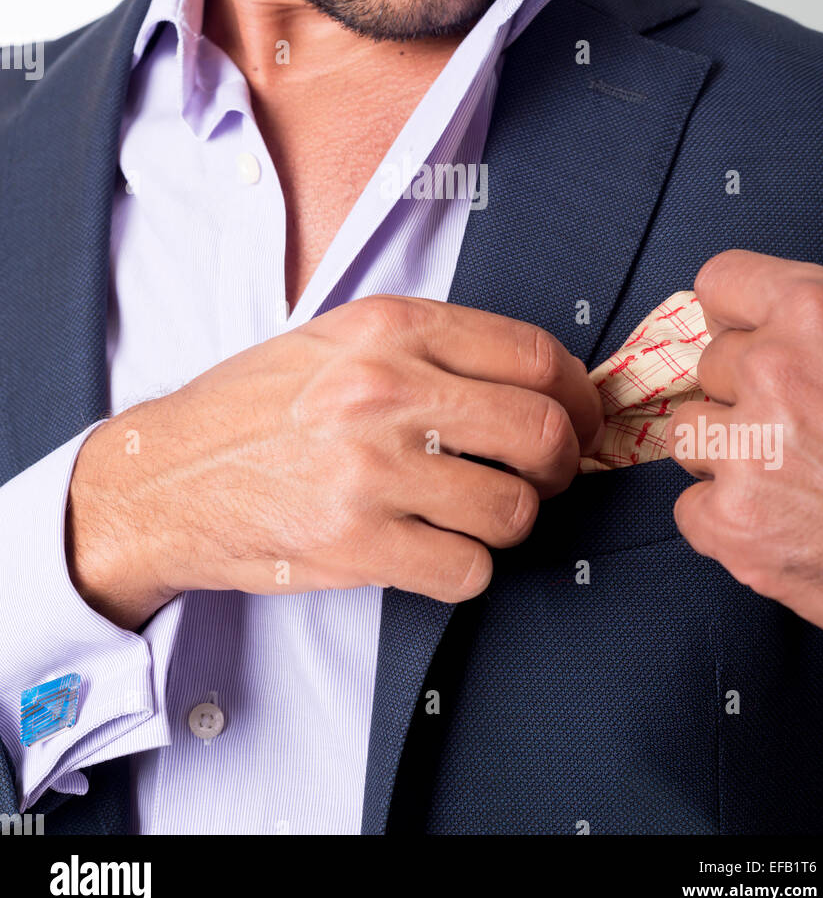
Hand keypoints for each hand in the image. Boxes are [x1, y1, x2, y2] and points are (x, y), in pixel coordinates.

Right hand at [67, 295, 602, 628]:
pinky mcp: (356, 542)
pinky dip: (465, 568)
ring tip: (476, 513)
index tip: (579, 417)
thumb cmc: (256, 407)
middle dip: (563, 464)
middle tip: (546, 476)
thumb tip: (538, 380)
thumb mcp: (339, 338)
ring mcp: (371, 468)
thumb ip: (432, 347)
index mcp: (390, 327)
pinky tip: (434, 548)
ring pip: (514, 510)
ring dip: (511, 522)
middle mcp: (386, 390)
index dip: (579, 395)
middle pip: (542, 432)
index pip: (535, 355)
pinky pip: (467, 569)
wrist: (168, 475)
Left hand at [667, 249, 822, 642]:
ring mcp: (749, 447)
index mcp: (820, 313)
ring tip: (794, 483)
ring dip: (728, 458)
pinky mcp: (733, 521)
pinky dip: (727, 525)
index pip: (722, 281)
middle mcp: (776, 369)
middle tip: (804, 432)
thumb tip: (765, 327)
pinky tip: (785, 528)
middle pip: (709, 366)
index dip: (739, 319)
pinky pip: (690, 509)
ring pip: (690, 433)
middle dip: (745, 396)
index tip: (753, 342)